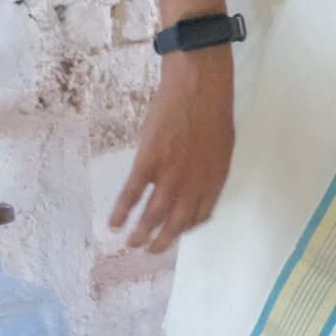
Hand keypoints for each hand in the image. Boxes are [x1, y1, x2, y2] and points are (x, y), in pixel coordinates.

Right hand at [111, 52, 236, 252]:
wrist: (199, 85)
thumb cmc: (213, 110)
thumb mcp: (222, 146)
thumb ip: (210, 169)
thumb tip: (199, 185)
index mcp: (214, 179)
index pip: (200, 215)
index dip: (186, 227)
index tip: (175, 232)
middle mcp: (194, 183)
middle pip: (177, 223)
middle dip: (162, 241)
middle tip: (150, 250)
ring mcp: (171, 174)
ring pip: (153, 215)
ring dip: (140, 234)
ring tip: (131, 243)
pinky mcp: (149, 162)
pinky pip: (132, 194)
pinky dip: (121, 211)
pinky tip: (113, 224)